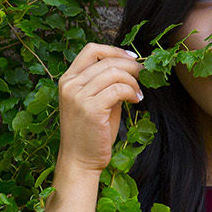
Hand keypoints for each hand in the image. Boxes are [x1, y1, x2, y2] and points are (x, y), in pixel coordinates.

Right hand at [56, 44, 140, 175]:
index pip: (91, 50)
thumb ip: (105, 84)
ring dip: (132, 80)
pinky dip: (131, 91)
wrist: (79, 161)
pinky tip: (136, 100)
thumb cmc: (89, 133)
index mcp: (68, 80)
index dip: (115, 50)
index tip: (131, 59)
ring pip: (114, 72)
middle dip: (130, 65)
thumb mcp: (94, 102)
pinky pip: (118, 89)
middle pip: (106, 60)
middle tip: (143, 75)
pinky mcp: (91, 108)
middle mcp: (70, 85)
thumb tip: (130, 68)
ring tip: (138, 93)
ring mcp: (78, 96)